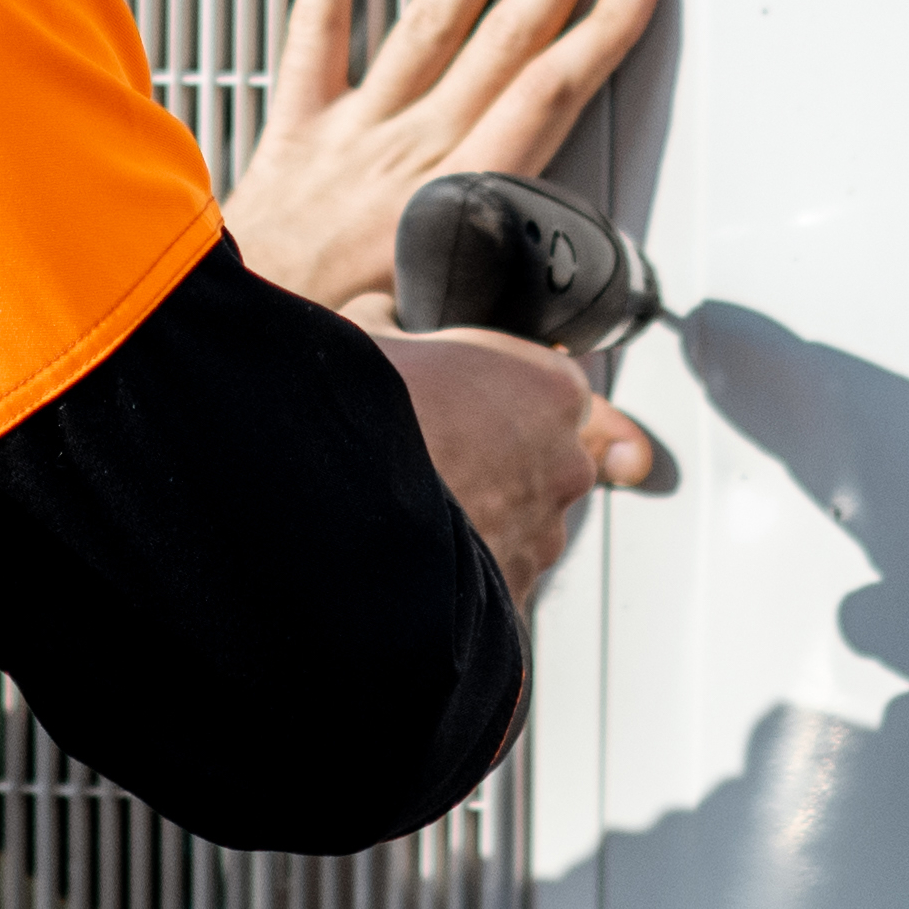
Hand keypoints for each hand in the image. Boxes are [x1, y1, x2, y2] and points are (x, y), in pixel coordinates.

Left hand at [224, 0, 663, 321]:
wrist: (216, 344)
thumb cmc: (320, 348)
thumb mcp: (432, 357)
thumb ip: (500, 341)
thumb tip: (566, 360)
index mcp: (448, 202)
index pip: (544, 99)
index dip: (599, 34)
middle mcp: (406, 151)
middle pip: (505, 37)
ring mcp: (352, 128)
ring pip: (434, 18)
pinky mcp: (295, 121)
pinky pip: (314, 30)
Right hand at [370, 325, 651, 612]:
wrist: (341, 504)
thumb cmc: (367, 409)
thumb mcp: (372, 327)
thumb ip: (398, 316)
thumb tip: (387, 314)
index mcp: (551, 386)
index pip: (551, 385)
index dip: (502, 393)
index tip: (463, 401)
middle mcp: (567, 462)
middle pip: (544, 459)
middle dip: (498, 461)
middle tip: (431, 454)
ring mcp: (545, 535)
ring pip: (523, 523)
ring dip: (483, 518)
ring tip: (416, 509)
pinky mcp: (516, 594)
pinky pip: (496, 577)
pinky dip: (466, 573)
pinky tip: (415, 554)